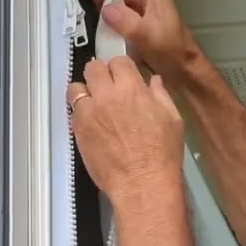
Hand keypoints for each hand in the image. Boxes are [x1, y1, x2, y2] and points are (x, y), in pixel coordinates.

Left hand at [69, 56, 184, 202]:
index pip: (118, 61)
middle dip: (101, 74)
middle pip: (93, 68)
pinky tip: (92, 123)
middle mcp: (105, 95)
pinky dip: (80, 112)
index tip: (126, 78)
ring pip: (76, 87)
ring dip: (85, 91)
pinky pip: (72, 111)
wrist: (142, 184)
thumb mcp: (172, 119)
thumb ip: (160, 95)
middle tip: (109, 88)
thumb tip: (152, 80)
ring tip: (95, 104)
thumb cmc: (163, 153)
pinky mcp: (77, 130)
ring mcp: (88, 112)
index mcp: (131, 88)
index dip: (123, 69)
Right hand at [91, 0, 200, 85]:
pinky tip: (109, 35)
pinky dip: (109, 22)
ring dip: (104, 12)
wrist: (184, 69)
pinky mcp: (135, 18)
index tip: (98, 0)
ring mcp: (139, 5)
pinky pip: (115, 13)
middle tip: (100, 18)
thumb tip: (105, 10)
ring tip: (104, 29)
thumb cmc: (172, 51)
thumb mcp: (148, 37)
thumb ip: (126, 22)